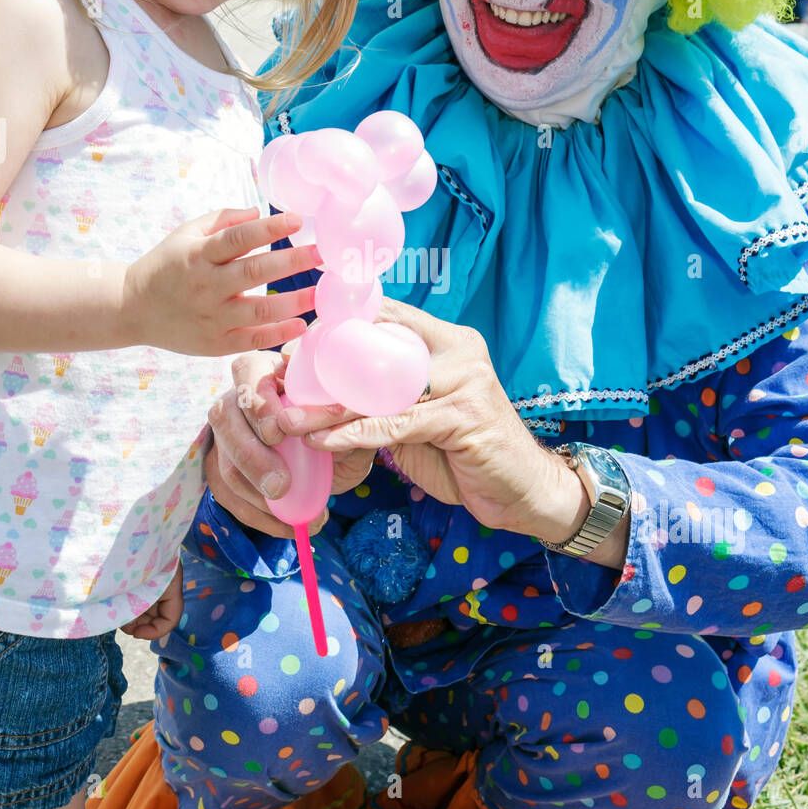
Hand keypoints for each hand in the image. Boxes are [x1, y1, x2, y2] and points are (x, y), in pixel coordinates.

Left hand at [120, 559, 183, 639]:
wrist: (121, 525)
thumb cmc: (126, 551)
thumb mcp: (133, 582)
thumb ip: (131, 606)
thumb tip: (125, 624)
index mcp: (169, 583)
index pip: (171, 618)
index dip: (155, 631)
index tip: (134, 632)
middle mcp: (164, 582)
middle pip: (158, 615)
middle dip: (140, 624)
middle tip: (120, 623)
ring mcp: (153, 579)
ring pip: (147, 609)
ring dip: (132, 616)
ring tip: (115, 612)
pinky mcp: (141, 575)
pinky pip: (138, 597)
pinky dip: (128, 605)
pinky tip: (114, 603)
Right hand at [122, 207, 320, 355]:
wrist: (132, 308)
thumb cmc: (167, 265)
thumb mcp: (186, 234)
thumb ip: (223, 220)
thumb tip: (260, 212)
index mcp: (198, 255)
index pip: (239, 238)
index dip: (269, 228)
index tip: (298, 220)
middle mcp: (206, 286)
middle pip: (255, 272)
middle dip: (292, 262)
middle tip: (322, 253)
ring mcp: (211, 317)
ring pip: (259, 310)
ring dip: (294, 301)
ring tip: (319, 291)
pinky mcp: (215, 343)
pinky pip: (253, 339)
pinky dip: (279, 333)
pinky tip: (302, 323)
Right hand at [203, 349, 375, 535]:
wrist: (338, 447)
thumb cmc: (343, 420)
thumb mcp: (352, 413)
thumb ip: (348, 413)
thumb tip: (334, 424)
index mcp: (269, 370)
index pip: (247, 371)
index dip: (258, 403)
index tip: (279, 432)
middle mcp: (239, 397)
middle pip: (225, 419)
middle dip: (252, 456)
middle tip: (281, 485)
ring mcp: (227, 433)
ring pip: (223, 461)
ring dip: (254, 492)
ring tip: (291, 513)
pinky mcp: (225, 466)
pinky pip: (227, 493)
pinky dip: (257, 515)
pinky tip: (286, 526)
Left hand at [286, 297, 590, 542]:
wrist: (524, 492)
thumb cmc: (468, 455)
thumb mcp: (421, 419)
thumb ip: (388, 399)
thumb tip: (328, 394)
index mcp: (449, 342)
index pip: (389, 316)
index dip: (340, 326)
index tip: (297, 346)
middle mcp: (459, 352)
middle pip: (379, 347)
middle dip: (326, 366)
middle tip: (282, 380)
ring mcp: (465, 381)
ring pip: (382, 389)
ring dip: (329, 407)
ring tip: (290, 419)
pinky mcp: (463, 416)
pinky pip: (397, 423)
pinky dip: (356, 434)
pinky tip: (325, 442)